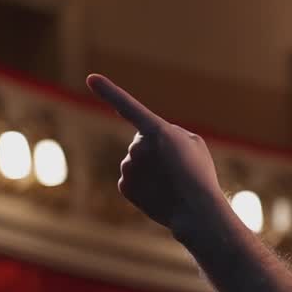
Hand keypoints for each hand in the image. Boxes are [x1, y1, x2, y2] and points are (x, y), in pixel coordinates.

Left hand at [86, 74, 230, 237]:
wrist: (197, 213)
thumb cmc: (200, 176)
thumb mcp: (195, 144)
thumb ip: (171, 133)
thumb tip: (151, 139)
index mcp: (157, 130)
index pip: (129, 106)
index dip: (109, 91)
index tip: (91, 79)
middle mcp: (137, 146)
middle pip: (142, 143)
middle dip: (157, 153)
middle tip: (178, 170)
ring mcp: (128, 167)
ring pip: (135, 162)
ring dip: (152, 170)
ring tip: (172, 184)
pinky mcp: (124, 186)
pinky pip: (131, 180)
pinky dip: (144, 186)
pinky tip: (159, 194)